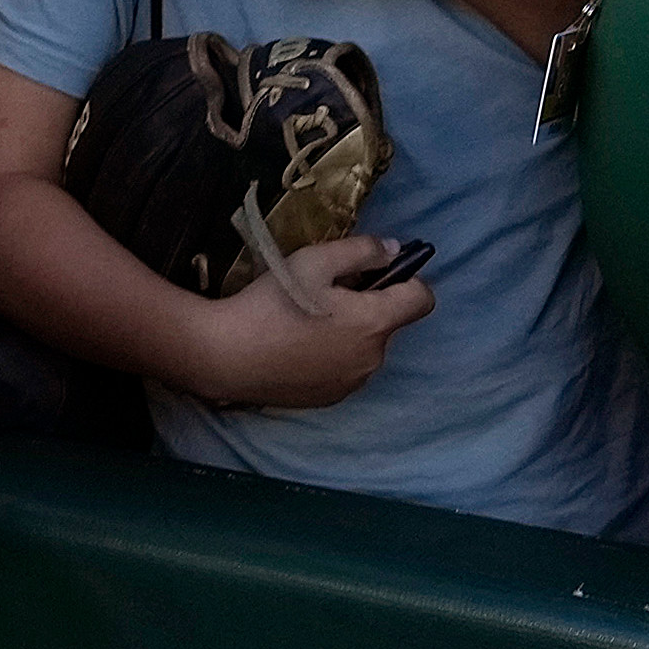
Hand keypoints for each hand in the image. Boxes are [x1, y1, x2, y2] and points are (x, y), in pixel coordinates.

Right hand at [185, 237, 431, 407]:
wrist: (225, 354)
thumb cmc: (271, 302)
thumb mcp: (313, 262)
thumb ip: (360, 251)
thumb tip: (394, 249)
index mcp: (375, 322)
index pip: (422, 299)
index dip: (407, 279)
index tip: (375, 272)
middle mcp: (374, 358)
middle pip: (388, 323)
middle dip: (367, 305)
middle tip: (323, 293)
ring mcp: (353, 383)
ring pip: (365, 347)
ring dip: (350, 332)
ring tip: (305, 322)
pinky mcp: (331, 398)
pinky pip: (345, 369)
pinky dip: (332, 356)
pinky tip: (297, 347)